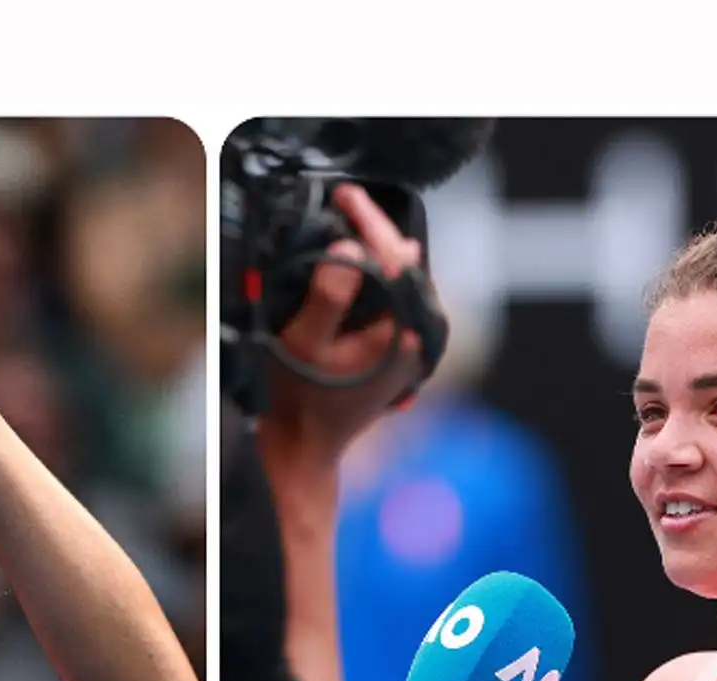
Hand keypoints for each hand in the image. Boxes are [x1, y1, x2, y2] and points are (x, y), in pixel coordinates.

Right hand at [260, 183, 434, 464]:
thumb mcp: (304, 342)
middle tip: (346, 200)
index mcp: (401, 333)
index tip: (345, 195)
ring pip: (402, 282)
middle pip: (405, 266)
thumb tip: (351, 249)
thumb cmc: (300, 400)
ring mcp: (411, 346)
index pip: (395, 259)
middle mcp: (416, 338)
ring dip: (378, 251)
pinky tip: (360, 262)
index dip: (370, 220)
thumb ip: (329, 295)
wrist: (303, 449)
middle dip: (376, 229)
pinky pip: (395, 301)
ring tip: (354, 221)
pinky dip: (378, 277)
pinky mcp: (400, 352)